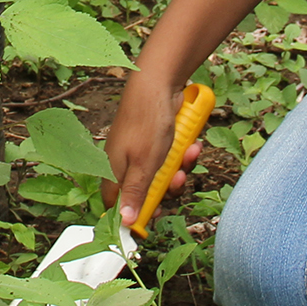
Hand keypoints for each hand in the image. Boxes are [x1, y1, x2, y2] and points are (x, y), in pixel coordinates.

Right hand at [102, 74, 204, 227]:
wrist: (158, 84)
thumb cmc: (146, 122)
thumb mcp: (143, 165)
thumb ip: (135, 193)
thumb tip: (124, 222)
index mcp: (114, 171)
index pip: (118, 204)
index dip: (136, 213)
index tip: (155, 212)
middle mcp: (125, 163)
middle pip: (146, 192)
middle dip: (167, 188)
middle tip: (178, 179)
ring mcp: (141, 152)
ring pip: (162, 176)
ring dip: (179, 169)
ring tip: (189, 155)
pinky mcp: (155, 143)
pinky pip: (170, 159)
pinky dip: (182, 154)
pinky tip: (192, 145)